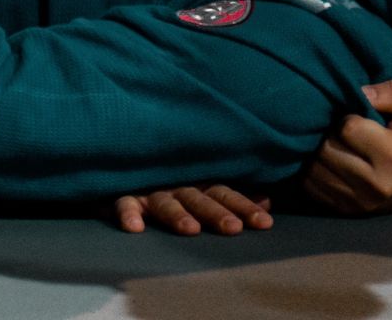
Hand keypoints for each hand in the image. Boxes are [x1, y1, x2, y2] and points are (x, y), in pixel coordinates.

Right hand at [114, 186, 273, 235]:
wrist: (125, 163)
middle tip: (233, 228)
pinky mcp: (123, 194)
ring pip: (165, 201)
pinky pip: (123, 202)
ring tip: (190, 229)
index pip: (225, 194)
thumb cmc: (171, 182)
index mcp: (198, 184)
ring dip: (177, 214)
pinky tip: (134, 228)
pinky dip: (128, 213)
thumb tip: (268, 201)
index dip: (244, 207)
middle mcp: (177, 185)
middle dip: (216, 213)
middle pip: (199, 198)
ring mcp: (150, 189)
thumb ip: (232, 197)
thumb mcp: (203, 188)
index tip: (265, 223)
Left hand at [301, 80, 391, 214]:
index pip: (347, 128)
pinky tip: (331, 162)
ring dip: (319, 152)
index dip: (348, 118)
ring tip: (337, 145)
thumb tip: (359, 92)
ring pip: (314, 168)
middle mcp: (376, 184)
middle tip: (343, 132)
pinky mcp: (345, 211)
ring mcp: (359, 202)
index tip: (358, 119)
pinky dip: (315, 170)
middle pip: (326, 149)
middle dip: (330, 134)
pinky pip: (311, 185)